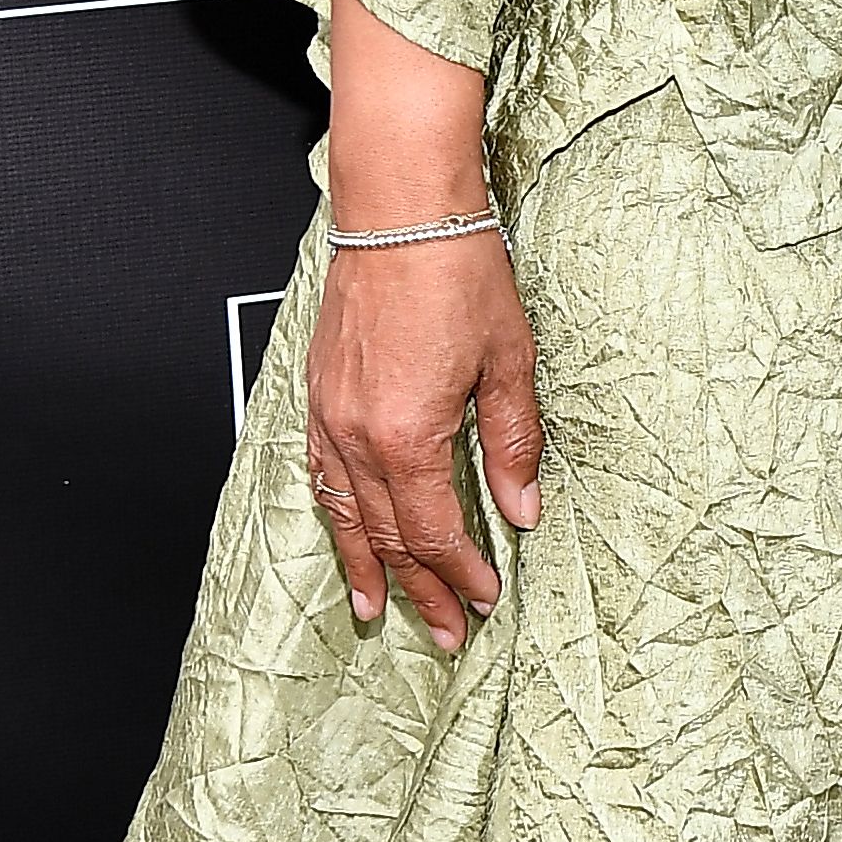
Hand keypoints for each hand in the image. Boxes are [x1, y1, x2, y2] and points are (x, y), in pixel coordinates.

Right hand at [303, 230, 543, 649]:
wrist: (401, 211)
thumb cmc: (455, 270)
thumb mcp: (509, 362)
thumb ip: (512, 444)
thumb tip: (522, 507)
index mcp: (407, 434)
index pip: (434, 531)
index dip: (461, 573)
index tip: (484, 598)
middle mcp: (358, 433)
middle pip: (387, 537)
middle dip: (419, 589)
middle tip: (443, 631)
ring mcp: (330, 415)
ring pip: (344, 514)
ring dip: (366, 567)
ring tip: (376, 610)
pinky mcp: (320, 395)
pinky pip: (321, 475)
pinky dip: (333, 516)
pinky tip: (344, 533)